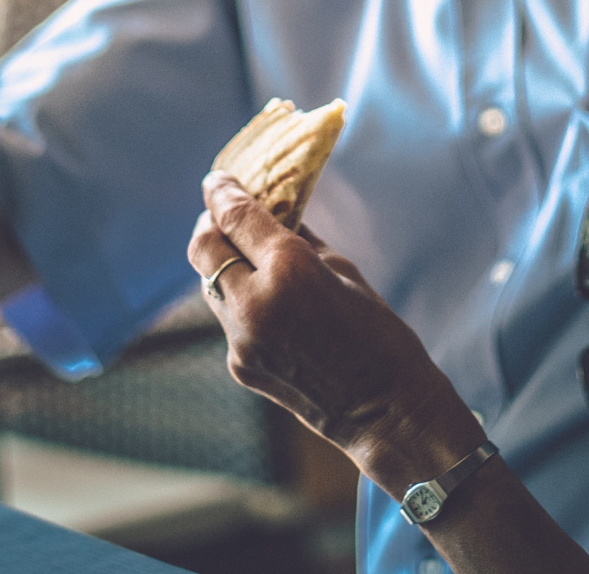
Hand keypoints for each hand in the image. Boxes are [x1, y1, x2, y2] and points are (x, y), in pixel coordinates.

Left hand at [188, 172, 483, 490]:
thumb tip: (271, 210)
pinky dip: (240, 301)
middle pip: (203, 248)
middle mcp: (255, 303)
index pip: (235, 216)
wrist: (385, 410)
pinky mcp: (239, 365)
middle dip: (210, 224)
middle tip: (223, 214)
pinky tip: (267, 303)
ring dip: (221, 263)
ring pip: (209, 284)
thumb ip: (299, 239)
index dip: (221, 192)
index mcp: (289, 269)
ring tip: (245, 255)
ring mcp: (242, 339)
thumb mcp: (343, 270)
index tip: (217, 179)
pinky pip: (228, 320)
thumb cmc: (378, 332)